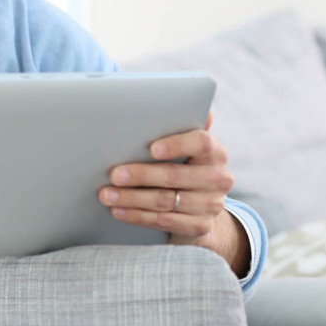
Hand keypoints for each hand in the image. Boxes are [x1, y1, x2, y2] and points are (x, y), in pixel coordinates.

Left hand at [98, 114, 247, 273]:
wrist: (199, 210)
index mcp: (214, 151)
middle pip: (175, 176)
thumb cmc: (183, 167)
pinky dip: (137, 216)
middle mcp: (218, 178)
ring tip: (106, 194)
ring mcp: (211, 205)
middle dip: (140, 175)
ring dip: (132, 198)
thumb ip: (179, 127)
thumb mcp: (184, 148)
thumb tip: (174, 99)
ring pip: (165, 201)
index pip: (202, 142)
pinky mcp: (199, 226)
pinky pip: (164, 221)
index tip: (151, 148)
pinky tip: (118, 211)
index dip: (177, 144)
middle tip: (113, 174)